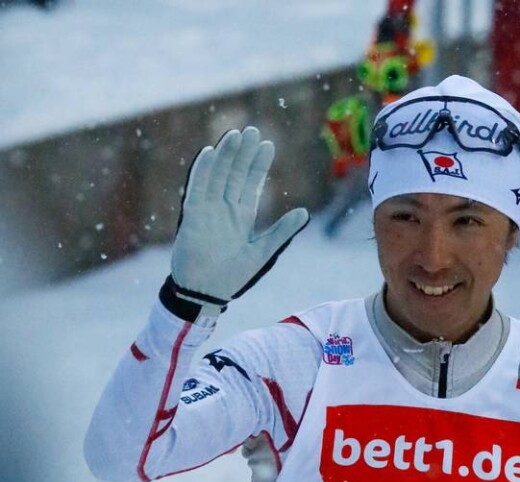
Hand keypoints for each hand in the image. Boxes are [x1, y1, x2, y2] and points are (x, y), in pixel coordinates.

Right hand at [164, 127, 308, 318]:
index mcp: (242, 217)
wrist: (205, 292)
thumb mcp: (263, 252)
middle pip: (235, 174)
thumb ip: (282, 231)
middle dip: (243, 153)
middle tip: (252, 129)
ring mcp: (208, 210)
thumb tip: (306, 213)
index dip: (258, 165)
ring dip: (226, 156)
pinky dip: (202, 171)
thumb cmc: (233, 276)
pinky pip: (197, 187)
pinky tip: (210, 152)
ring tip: (235, 135)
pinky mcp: (192, 216)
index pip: (251, 184)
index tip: (267, 144)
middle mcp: (225, 209)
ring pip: (217, 175)